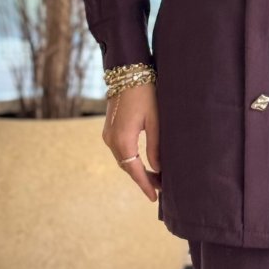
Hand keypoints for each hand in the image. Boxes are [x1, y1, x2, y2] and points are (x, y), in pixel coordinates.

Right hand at [103, 82, 161, 201]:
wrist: (127, 71)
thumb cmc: (145, 93)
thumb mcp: (155, 120)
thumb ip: (156, 146)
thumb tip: (158, 169)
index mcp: (122, 140)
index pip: (135, 171)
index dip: (146, 185)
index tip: (155, 198)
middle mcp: (111, 140)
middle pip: (127, 168)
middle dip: (143, 179)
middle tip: (161, 188)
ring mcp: (108, 135)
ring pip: (123, 160)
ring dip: (137, 169)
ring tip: (156, 177)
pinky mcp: (109, 129)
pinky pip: (120, 151)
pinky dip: (132, 159)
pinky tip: (143, 162)